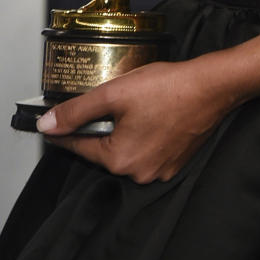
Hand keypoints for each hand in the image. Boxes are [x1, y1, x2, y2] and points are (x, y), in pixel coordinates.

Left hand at [36, 58, 230, 182]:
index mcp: (119, 159)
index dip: (65, 131)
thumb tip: (47, 125)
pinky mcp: (175, 162)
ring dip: (125, 131)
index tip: (53, 126)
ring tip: (137, 104)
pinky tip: (153, 113)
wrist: (212, 86)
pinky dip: (145, 135)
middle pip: (105, 149)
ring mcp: (159, 170)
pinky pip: (149, 151)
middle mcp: (138, 173)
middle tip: (111, 101)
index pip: (80, 146)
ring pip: (128, 150)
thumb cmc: (169, 87)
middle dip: (103, 126)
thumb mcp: (114, 92)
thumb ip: (77, 110)